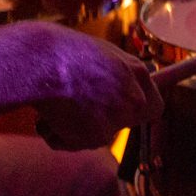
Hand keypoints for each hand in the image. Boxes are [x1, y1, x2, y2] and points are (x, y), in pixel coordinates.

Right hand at [30, 26, 163, 150]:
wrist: (40, 61)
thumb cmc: (64, 52)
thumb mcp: (101, 55)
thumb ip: (117, 76)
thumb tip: (121, 87)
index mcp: (137, 73)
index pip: (155, 106)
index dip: (139, 110)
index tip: (129, 111)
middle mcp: (133, 99)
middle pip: (128, 123)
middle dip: (105, 121)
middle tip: (81, 109)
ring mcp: (116, 120)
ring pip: (97, 135)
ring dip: (77, 127)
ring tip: (58, 103)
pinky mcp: (94, 138)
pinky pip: (74, 143)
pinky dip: (59, 135)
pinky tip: (49, 116)